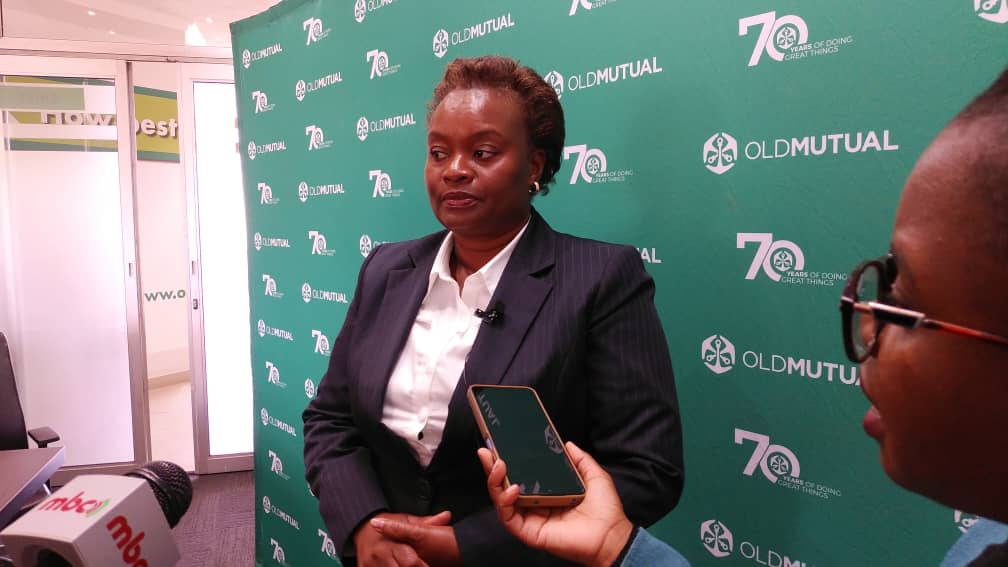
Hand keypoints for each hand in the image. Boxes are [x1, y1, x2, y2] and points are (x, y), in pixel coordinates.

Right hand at [354, 511, 451, 566]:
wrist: (362, 529)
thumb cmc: (387, 527)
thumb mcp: (406, 521)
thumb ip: (426, 523)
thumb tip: (446, 516)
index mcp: (390, 545)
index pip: (410, 561)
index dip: (422, 566)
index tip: (429, 565)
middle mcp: (378, 557)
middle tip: (423, 563)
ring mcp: (370, 566)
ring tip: (407, 564)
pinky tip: (396, 565)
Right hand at [477, 442, 634, 566]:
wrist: (612, 535)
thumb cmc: (605, 510)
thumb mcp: (593, 475)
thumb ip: (580, 459)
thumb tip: (566, 443)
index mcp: (547, 492)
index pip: (520, 475)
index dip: (508, 461)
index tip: (498, 445)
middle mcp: (535, 505)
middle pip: (505, 487)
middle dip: (492, 469)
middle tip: (486, 451)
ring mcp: (530, 519)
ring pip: (502, 501)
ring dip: (494, 483)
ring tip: (498, 466)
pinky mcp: (530, 532)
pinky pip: (509, 518)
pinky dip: (505, 502)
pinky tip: (511, 489)